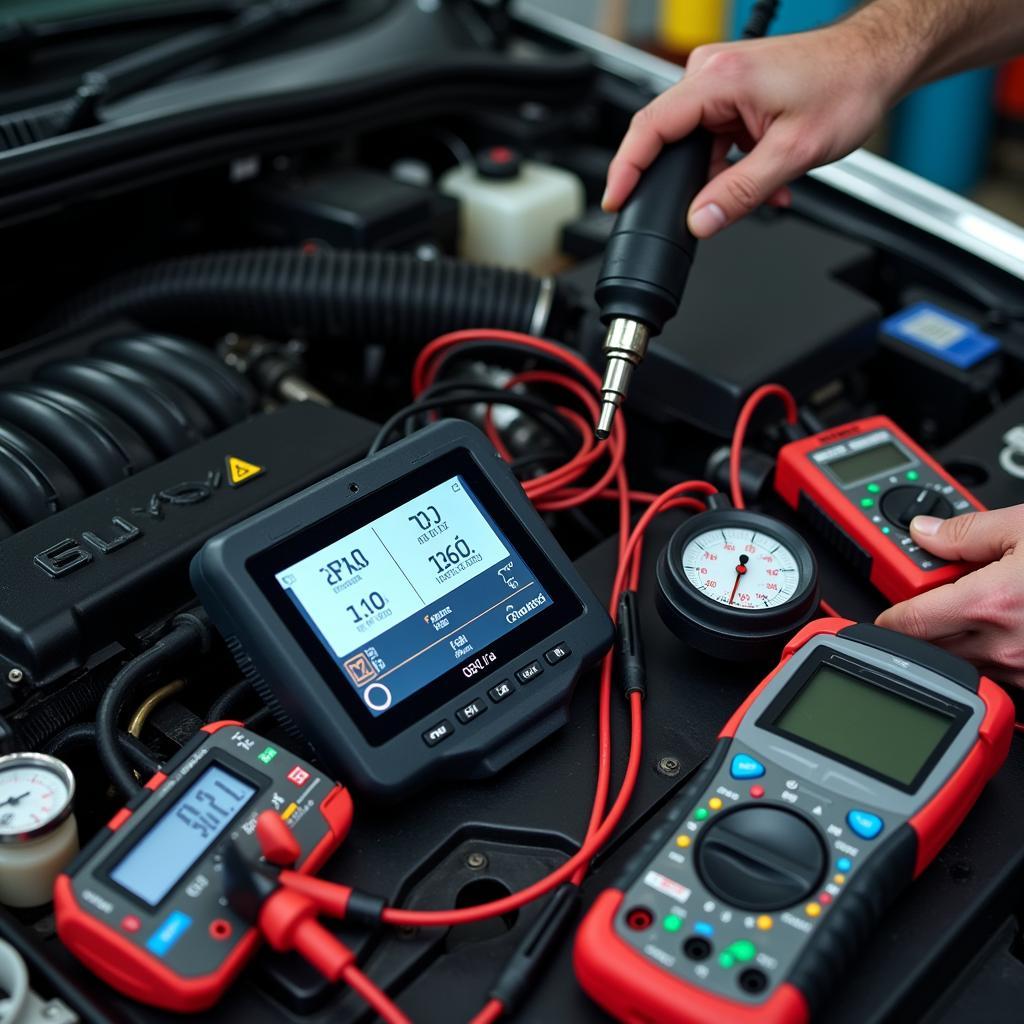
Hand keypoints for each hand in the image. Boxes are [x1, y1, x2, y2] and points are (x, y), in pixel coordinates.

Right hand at [602, 23, 901, 237]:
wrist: (877, 61)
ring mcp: (722, 82)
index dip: (626, 169)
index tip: (614, 200)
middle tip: (695, 214)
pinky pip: (715, 139)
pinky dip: (733, 165)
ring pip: (696, 144)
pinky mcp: (734, 94)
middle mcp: (713, 73)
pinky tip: (762, 180)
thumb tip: (700, 221)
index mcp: (719, 78)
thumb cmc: (846, 87)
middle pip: (668, 138)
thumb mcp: (791, 154)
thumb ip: (740, 192)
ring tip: (760, 194)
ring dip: (720, 178)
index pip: (651, 127)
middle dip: (684, 183)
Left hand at [875, 506, 1023, 687]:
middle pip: (927, 646)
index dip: (888, 618)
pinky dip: (985, 656)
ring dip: (951, 642)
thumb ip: (967, 531)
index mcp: (989, 603)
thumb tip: (925, 532)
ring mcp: (1021, 669)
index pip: (908, 622)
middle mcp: (1002, 645)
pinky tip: (995, 632)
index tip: (882, 615)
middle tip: (932, 601)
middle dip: (919, 625)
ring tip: (971, 610)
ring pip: (959, 663)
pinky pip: (995, 676)